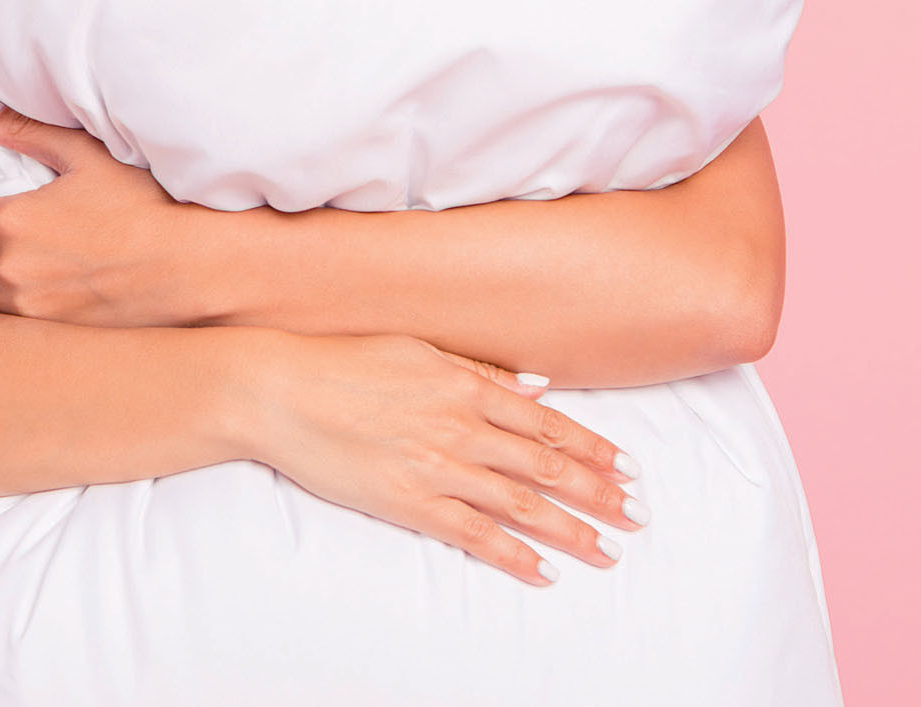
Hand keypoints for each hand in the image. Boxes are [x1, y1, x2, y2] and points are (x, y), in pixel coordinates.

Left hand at [0, 102, 216, 327]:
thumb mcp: (88, 156)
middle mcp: (13, 268)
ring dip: (19, 286)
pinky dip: (40, 311)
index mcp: (14, 220)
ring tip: (63, 269)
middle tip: (53, 238)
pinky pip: (25, 325)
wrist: (190, 265)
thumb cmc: (143, 205)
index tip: (14, 212)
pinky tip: (76, 293)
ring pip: (0, 297)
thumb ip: (28, 134)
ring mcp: (32, 308)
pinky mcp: (54, 336)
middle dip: (9, 250)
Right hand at [247, 330, 647, 585]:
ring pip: (521, 504)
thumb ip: (480, 370)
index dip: (590, 447)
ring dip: (570, 529)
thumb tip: (538, 385)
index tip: (625, 467)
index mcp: (465, 384)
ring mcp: (438, 467)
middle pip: (545, 466)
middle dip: (597, 492)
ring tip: (606, 549)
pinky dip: (512, 555)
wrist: (284, 392)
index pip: (545, 421)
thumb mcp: (418, 349)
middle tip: (636, 515)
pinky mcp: (410, 503)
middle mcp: (462, 426)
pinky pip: (474, 535)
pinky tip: (543, 571)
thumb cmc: (346, 362)